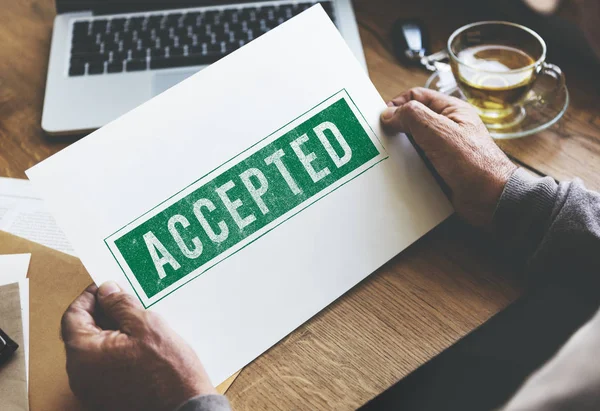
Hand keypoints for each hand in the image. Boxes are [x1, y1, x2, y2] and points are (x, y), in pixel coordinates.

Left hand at [61, 282, 215, 410]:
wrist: (185, 406)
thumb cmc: (168, 371)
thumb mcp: (146, 325)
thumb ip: (120, 304)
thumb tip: (107, 291)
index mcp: (83, 354)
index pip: (73, 315)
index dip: (90, 296)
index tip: (108, 287)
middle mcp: (81, 375)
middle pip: (82, 332)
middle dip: (103, 313)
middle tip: (127, 302)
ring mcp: (92, 389)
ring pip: (95, 349)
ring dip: (111, 332)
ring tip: (138, 322)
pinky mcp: (106, 397)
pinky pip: (104, 366)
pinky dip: (117, 350)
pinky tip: (140, 344)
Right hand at [381, 87, 516, 227]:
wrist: (490, 199)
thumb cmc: (474, 164)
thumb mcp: (439, 131)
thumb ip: (412, 116)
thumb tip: (389, 114)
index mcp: (451, 110)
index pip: (416, 96)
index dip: (397, 104)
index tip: (382, 118)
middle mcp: (446, 127)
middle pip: (412, 120)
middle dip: (395, 128)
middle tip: (381, 138)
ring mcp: (442, 149)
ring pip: (412, 143)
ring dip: (399, 149)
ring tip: (387, 156)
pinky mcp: (439, 169)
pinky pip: (416, 163)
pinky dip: (405, 166)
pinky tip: (397, 172)